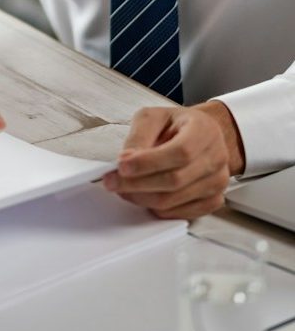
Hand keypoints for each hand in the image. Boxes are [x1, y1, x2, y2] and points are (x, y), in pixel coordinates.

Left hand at [102, 101, 245, 219]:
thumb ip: (140, 135)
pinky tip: (143, 197)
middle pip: (175, 180)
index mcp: (203, 131)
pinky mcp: (213, 200)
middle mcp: (216, 158)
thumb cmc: (176, 125)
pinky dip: (158, 209)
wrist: (202, 136)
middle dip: (137, 184)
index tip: (122, 165)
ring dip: (143, 198)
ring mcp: (218, 182)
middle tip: (112, 181)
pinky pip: (182, 213)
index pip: (180, 152)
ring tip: (123, 188)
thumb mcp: (154, 117)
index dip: (148, 162)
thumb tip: (127, 159)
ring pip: (175, 200)